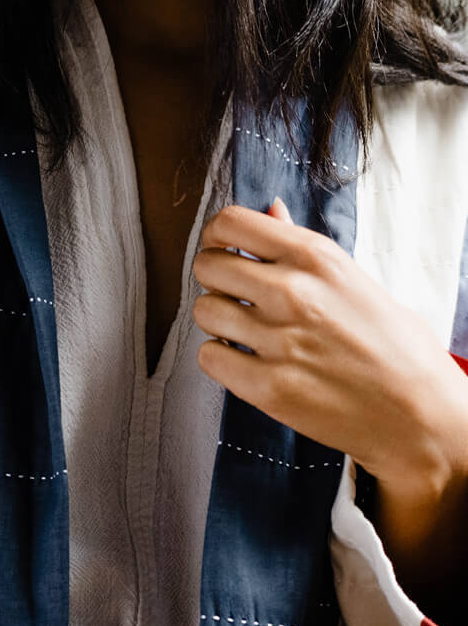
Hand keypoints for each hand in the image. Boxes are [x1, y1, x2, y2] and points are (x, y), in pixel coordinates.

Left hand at [191, 197, 467, 499]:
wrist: (422, 416)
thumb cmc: (397, 347)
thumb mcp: (354, 280)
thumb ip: (301, 248)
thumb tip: (269, 209)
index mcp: (316, 257)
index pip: (230, 223)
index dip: (216, 236)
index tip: (223, 249)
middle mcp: (293, 292)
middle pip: (207, 265)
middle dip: (214, 278)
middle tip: (234, 294)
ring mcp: (278, 340)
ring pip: (204, 311)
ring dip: (218, 320)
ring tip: (246, 331)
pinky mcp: (267, 387)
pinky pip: (209, 357)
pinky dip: (221, 359)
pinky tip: (246, 360)